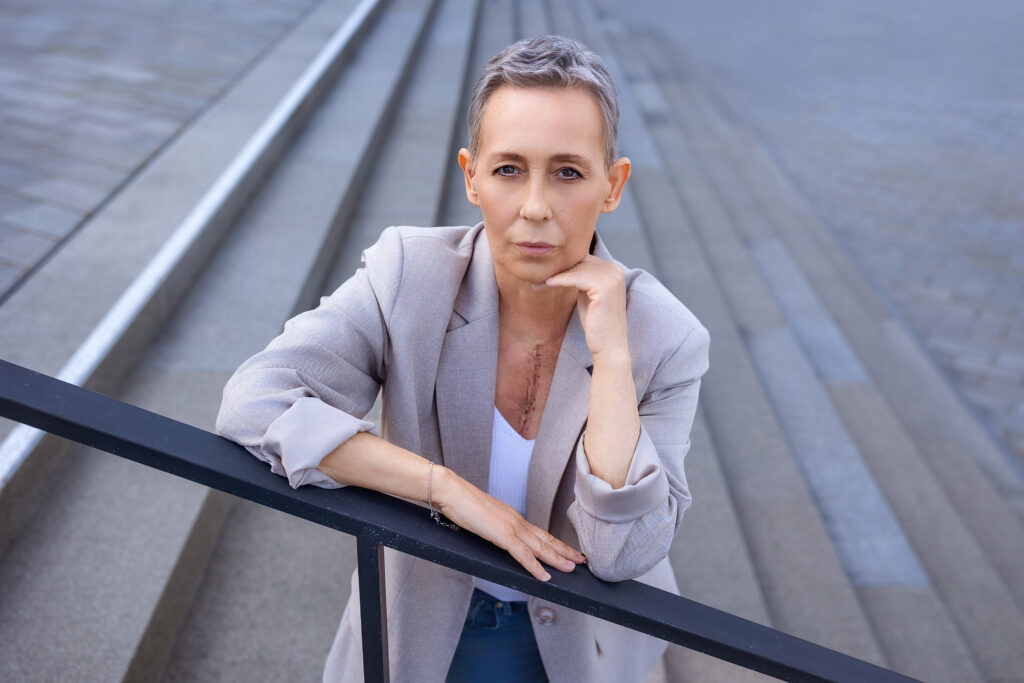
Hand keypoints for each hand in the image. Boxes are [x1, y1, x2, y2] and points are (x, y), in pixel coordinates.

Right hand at [434, 467, 584, 580]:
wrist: (451, 491)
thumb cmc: (461, 503)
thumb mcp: (482, 519)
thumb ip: (492, 528)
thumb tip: (495, 537)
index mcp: (511, 517)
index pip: (538, 532)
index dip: (554, 543)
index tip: (567, 550)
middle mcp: (515, 520)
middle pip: (545, 539)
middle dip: (564, 550)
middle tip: (581, 560)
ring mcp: (510, 526)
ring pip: (540, 546)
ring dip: (557, 558)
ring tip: (571, 568)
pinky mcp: (501, 534)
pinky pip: (522, 553)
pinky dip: (535, 566)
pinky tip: (544, 576)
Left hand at [545, 254, 628, 359]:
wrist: (609, 346)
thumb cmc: (596, 324)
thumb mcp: (588, 296)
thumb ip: (582, 279)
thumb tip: (563, 266)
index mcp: (614, 270)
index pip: (585, 259)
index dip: (565, 265)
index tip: (546, 272)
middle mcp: (615, 270)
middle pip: (580, 261)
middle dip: (559, 269)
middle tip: (538, 275)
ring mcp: (611, 277)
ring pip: (576, 269)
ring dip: (556, 275)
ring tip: (540, 282)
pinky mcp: (604, 287)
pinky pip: (576, 277)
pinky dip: (561, 280)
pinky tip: (548, 284)